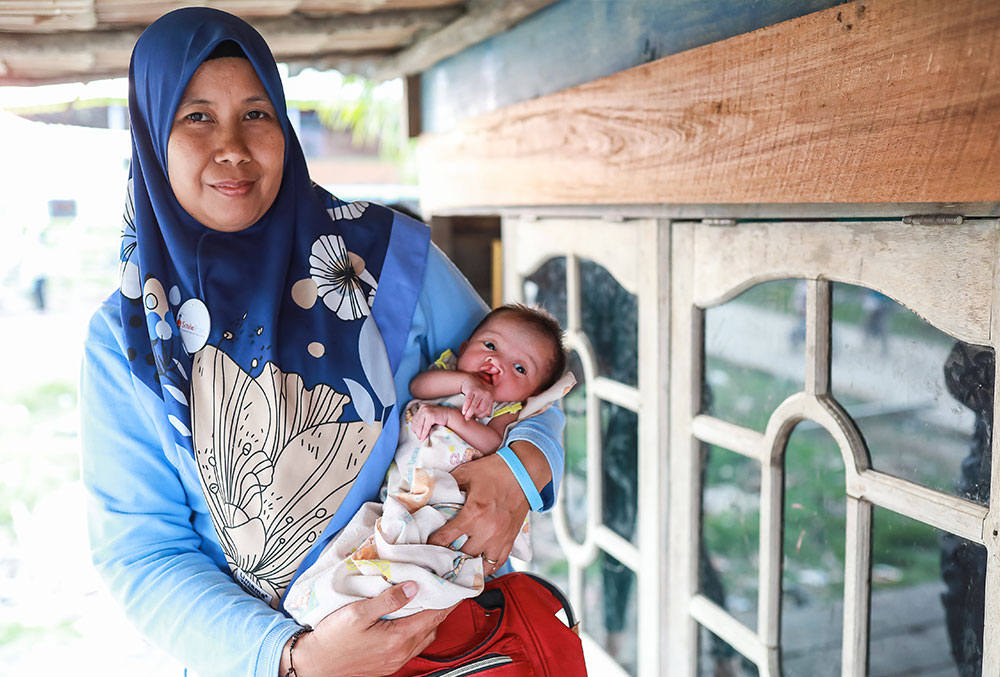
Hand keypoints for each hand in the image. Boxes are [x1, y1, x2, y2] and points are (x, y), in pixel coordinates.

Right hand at [283, 582, 455, 676]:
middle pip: (433, 626)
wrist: (313, 665)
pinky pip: (413, 645)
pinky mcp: (388, 663)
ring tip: (428, 598)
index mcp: (398, 638)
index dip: (446, 597)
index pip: (434, 615)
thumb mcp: (358, 612)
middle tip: (444, 586)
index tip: (455, 582)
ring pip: (425, 636)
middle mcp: (401, 652)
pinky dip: (418, 629)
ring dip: (430, 618)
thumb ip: (388, 599)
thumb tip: (413, 586)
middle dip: (441, 606)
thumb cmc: (332, 640)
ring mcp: (395, 660)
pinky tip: (410, 618)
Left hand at [411, 404, 450, 440]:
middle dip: (417, 432)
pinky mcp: (430, 415)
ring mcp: (426, 410)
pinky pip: (425, 427)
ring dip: (420, 434)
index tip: (417, 435)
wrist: (450, 416)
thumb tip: (415, 431)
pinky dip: (424, 433)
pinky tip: (424, 438)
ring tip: (421, 439)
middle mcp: (423, 407)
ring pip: (418, 425)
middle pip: (415, 423)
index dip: (414, 428)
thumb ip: (422, 422)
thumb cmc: (439, 419)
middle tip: (419, 438)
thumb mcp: (428, 419)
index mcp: (421, 407)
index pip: (414, 420)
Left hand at [427, 453, 529, 574]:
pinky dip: (488, 566)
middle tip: (439, 555)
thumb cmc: (495, 471)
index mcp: (473, 513)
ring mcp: (500, 537)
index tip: (426, 545)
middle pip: (462, 554)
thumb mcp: (466, 472)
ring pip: (481, 564)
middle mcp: (487, 530)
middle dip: (449, 555)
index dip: (432, 542)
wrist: (524, 472)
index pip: (446, 537)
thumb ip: (449, 484)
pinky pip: (499, 562)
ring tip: (458, 563)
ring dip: (469, 564)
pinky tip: (478, 566)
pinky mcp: (510, 539)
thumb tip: (432, 491)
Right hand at [460, 375, 493, 420]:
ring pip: (474, 405)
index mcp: (491, 397)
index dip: (481, 416)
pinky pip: (468, 400)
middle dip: (475, 414)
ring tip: (466, 416)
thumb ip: (482, 406)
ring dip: (469, 413)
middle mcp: (487, 394)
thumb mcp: (483, 398)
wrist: (470, 381)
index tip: (476, 417)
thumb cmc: (476, 392)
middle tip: (470, 416)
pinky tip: (463, 411)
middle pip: (481, 409)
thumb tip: (478, 418)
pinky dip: (465, 407)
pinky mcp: (472, 390)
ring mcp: (480, 391)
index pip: (488, 411)